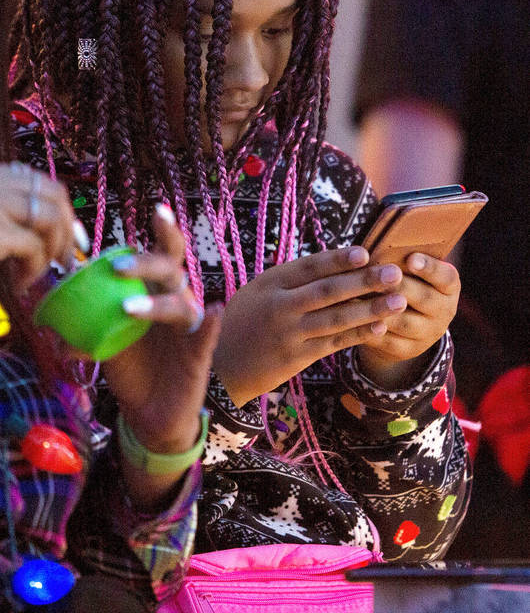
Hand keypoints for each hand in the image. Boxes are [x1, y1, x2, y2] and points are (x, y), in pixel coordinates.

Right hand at [0, 158, 80, 320]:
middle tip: (66, 257)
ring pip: (49, 219)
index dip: (59, 209)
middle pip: (51, 193)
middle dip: (65, 227)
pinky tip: (19, 283)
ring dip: (52, 250)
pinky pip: (34, 248)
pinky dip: (34, 268)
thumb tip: (48, 216)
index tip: (66, 237)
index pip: (36, 179)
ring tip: (38, 272)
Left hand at [100, 204, 221, 456]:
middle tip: (117, 267)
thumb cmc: (126, 364)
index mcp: (154, 289)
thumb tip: (42, 312)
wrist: (148, 412)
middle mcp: (175, 298)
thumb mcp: (99, 338)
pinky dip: (209, 322)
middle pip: (169, 268)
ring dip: (155, 303)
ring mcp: (189, 325)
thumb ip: (78, 320)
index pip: (160, 253)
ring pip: (180, 302)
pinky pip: (206, 333)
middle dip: (145, 263)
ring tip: (127, 310)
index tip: (157, 208)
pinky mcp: (199, 352)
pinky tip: (210, 311)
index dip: (164, 229)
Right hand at [213, 246, 409, 406]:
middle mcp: (279, 306)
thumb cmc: (238, 324)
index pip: (308, 267)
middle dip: (364, 280)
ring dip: (371, 309)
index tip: (365, 252)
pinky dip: (358, 335)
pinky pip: (333, 343)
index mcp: (268, 284)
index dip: (338, 259)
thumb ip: (284, 281)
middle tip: (395, 272)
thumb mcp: (253, 293)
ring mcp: (288, 333)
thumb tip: (326, 264)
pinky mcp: (296, 358)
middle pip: (328, 290)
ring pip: (336, 318)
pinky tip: (381, 327)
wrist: (220, 367)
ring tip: (399, 300)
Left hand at [356, 252, 460, 389]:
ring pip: (403, 321)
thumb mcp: (408, 271)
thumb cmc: (401, 283)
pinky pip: (386, 340)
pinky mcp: (407, 350)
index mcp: (448, 286)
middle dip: (398, 286)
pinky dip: (368, 328)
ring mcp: (427, 333)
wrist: (402, 325)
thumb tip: (380, 239)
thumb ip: (400, 259)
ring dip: (379, 308)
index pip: (446, 277)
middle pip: (423, 299)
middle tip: (377, 276)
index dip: (430, 268)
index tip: (410, 258)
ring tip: (358, 295)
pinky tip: (350, 318)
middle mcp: (444, 311)